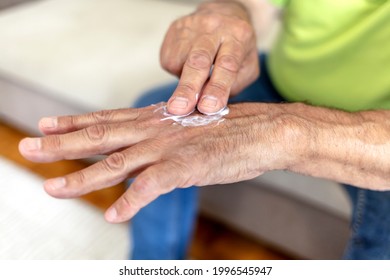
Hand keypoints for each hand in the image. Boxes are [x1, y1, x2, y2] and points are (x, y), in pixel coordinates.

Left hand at [18, 103, 290, 222]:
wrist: (262, 131)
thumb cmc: (227, 130)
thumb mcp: (187, 127)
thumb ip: (162, 137)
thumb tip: (144, 152)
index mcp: (156, 119)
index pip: (107, 119)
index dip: (75, 122)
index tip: (47, 125)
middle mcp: (155, 130)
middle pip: (100, 138)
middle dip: (62, 145)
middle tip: (28, 147)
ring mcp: (168, 148)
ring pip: (116, 165)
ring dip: (82, 179)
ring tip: (53, 189)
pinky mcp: (185, 168)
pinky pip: (150, 188)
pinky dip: (131, 203)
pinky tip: (114, 216)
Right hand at [161, 1, 258, 114]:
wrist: (223, 14)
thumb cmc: (237, 48)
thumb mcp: (247, 68)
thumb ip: (231, 88)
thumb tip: (207, 107)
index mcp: (238, 36)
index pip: (227, 66)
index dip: (217, 89)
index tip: (207, 107)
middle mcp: (215, 27)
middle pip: (199, 61)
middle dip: (188, 88)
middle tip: (179, 108)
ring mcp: (192, 26)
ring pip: (180, 63)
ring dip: (183, 81)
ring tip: (196, 76)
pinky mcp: (174, 29)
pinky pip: (169, 60)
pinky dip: (177, 71)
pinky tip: (188, 63)